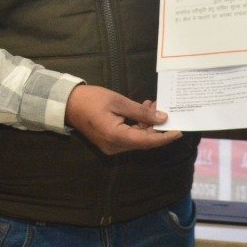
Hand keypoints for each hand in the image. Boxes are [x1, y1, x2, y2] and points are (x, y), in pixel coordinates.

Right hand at [65, 85, 181, 154]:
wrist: (67, 104)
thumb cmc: (92, 99)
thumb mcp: (118, 101)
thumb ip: (141, 112)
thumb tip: (162, 119)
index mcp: (116, 137)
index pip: (147, 141)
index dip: (164, 137)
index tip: (179, 131)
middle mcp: (115, 146)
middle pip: (143, 141)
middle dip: (155, 127)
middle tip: (161, 107)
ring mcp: (111, 146)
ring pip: (136, 139)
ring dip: (146, 125)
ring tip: (150, 105)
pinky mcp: (109, 142)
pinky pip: (128, 138)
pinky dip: (137, 126)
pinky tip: (140, 111)